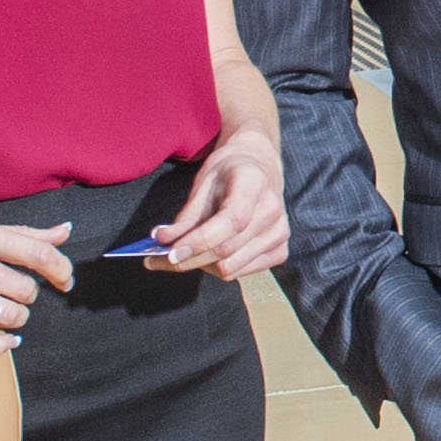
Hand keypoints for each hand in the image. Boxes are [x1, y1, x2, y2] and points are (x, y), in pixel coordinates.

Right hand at [0, 207, 74, 360]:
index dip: (60, 271)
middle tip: (17, 297)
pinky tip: (5, 341)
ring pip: (5, 316)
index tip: (64, 281)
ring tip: (6, 315)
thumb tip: (64, 232)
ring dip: (15, 320)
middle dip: (28, 297)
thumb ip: (18, 232)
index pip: (36, 253)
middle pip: (24, 290)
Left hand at [148, 122, 289, 279]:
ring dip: (201, 265)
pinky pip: (242, 272)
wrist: (258, 167)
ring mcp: (280, 232)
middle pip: (226, 250)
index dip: (198, 241)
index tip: (169, 253)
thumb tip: (162, 241)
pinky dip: (220, 267)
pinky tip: (211, 252)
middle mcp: (272, 209)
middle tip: (158, 260)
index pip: (230, 222)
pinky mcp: (281, 250)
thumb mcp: (203, 183)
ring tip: (189, 251)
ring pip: (231, 267)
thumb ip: (186, 216)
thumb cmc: (228, 173)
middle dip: (188, 259)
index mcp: (254, 183)